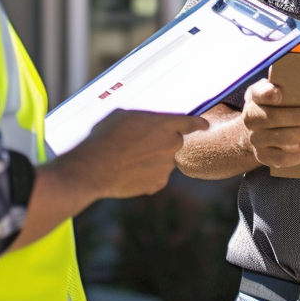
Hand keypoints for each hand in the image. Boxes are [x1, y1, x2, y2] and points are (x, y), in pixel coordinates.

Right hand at [60, 109, 208, 198]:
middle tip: (139, 144)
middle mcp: (172, 145)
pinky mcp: (157, 184)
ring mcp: (166, 166)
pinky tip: (128, 172)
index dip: (199, 124)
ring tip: (127, 159)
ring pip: (163, 161)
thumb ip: (144, 120)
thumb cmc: (105, 137)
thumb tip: (147, 124)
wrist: (94, 167)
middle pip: (174, 142)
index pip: (190, 122)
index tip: (205, 126)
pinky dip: (145, 175)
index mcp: (166, 124)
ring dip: (151, 159)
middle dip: (161, 143)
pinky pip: (155, 177)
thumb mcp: (124, 116)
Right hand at [242, 80, 299, 167]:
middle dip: (298, 120)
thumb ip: (281, 85)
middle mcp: (250, 119)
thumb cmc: (272, 106)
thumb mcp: (271, 91)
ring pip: (281, 140)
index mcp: (254, 98)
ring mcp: (255, 139)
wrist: (256, 130)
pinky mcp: (262, 156)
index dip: (267, 94)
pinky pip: (282, 159)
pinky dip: (299, 155)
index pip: (258, 93)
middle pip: (273, 119)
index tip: (279, 95)